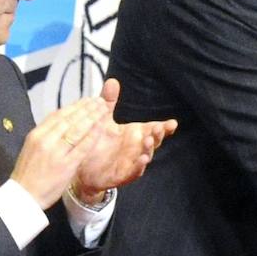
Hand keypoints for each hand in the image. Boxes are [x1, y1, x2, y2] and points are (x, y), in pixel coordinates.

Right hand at [12, 96, 108, 208]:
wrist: (23, 197)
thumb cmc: (28, 175)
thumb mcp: (32, 149)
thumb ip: (45, 135)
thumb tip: (59, 123)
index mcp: (36, 135)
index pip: (58, 115)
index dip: (74, 106)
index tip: (86, 100)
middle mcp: (45, 140)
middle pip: (70, 118)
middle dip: (86, 108)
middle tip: (99, 100)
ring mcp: (56, 152)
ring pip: (77, 129)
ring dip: (92, 117)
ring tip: (103, 109)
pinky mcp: (66, 165)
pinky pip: (82, 146)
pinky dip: (93, 135)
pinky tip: (101, 127)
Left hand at [73, 79, 178, 201]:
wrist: (83, 168)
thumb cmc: (97, 142)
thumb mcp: (103, 119)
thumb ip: (108, 102)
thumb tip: (112, 80)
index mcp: (135, 134)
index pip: (153, 128)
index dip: (164, 127)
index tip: (173, 123)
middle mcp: (137, 148)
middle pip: (153, 141)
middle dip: (158, 135)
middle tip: (159, 128)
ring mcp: (132, 162)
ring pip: (146, 156)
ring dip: (149, 149)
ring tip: (148, 141)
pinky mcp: (123, 175)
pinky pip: (134, 171)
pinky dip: (139, 166)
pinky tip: (142, 160)